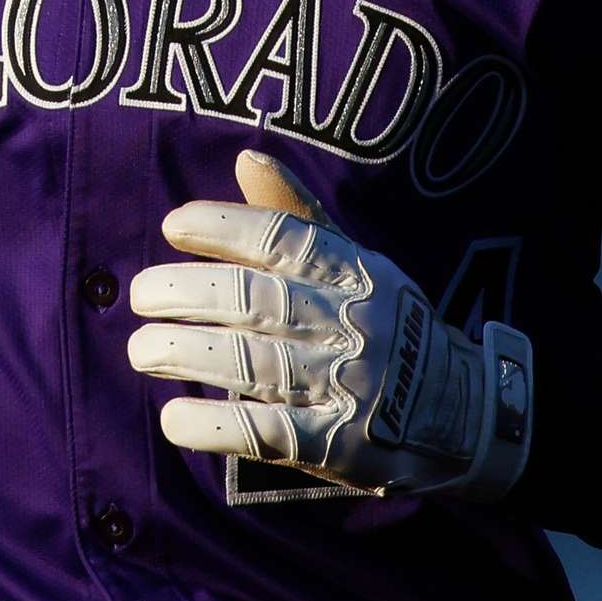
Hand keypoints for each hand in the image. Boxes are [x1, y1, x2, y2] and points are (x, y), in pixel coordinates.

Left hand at [128, 150, 533, 499]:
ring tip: (140, 349)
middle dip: (188, 294)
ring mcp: (347, 385)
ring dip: (187, 354)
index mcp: (356, 272)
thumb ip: (297, 218)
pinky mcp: (338, 445)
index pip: (286, 239)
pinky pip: (267, 434)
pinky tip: (174, 417)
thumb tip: (246, 155)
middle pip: (257, 300)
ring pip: (253, 364)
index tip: (173, 228)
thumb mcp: (357, 265)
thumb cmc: (388, 326)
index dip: (224, 227)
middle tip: (139, 295)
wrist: (463, 412)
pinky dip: (214, 426)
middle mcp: (352, 323)